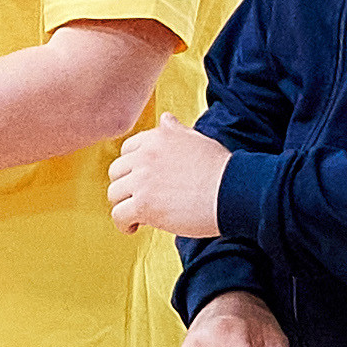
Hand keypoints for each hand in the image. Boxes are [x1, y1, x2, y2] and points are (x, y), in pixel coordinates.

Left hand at [109, 118, 229, 239]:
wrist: (233, 192)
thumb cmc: (221, 169)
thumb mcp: (198, 139)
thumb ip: (176, 131)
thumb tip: (165, 119)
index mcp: (157, 137)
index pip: (127, 150)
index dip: (132, 168)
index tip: (142, 181)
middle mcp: (145, 155)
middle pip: (116, 172)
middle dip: (125, 186)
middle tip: (139, 199)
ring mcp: (143, 179)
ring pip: (114, 194)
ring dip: (124, 205)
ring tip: (137, 215)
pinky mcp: (144, 204)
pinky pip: (119, 215)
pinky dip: (123, 224)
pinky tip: (135, 227)